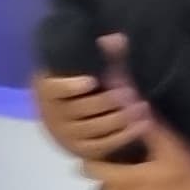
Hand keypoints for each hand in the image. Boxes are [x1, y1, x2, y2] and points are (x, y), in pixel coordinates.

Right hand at [32, 29, 152, 165]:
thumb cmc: (82, 83)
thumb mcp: (87, 66)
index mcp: (46, 89)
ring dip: (120, 119)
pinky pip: (103, 146)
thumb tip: (118, 38)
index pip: (54, 89)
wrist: (70, 114)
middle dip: (106, 101)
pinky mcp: (81, 151)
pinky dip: (125, 135)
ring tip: (142, 107)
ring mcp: (65, 136)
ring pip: (93, 129)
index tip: (92, 80)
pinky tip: (143, 124)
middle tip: (130, 92)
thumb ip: (103, 53)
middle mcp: (51, 115)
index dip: (71, 87)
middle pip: (79, 110)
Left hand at [88, 111, 189, 189]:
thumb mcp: (170, 146)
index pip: (89, 166)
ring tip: (149, 186)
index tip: (114, 150)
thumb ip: (144, 121)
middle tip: (138, 166)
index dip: (99, 156)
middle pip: (104, 184)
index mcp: (120, 181)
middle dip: (115, 174)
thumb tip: (122, 90)